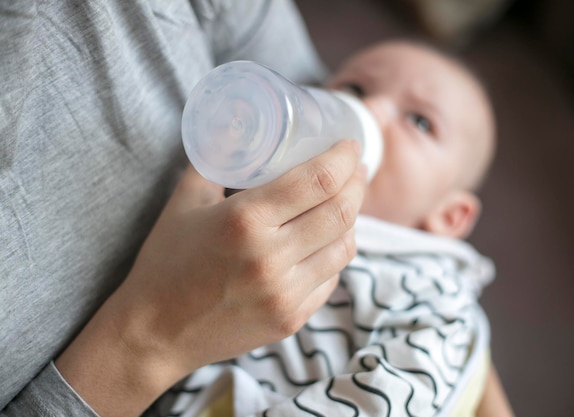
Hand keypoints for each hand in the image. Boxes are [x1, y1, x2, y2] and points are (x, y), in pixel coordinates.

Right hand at [56, 140, 366, 416]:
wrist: (154, 334)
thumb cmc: (165, 263)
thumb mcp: (185, 202)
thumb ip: (214, 158)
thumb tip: (237, 122)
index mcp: (245, 221)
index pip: (318, 180)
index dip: (344, 158)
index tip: (349, 146)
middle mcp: (271, 258)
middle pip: (341, 211)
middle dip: (357, 183)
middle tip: (355, 169)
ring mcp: (285, 294)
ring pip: (345, 246)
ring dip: (352, 218)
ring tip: (344, 201)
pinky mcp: (291, 320)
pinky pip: (331, 278)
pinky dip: (335, 253)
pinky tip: (326, 241)